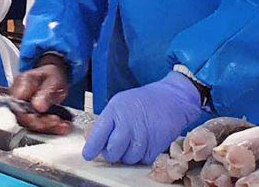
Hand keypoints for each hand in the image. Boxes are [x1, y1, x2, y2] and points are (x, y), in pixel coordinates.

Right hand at [10, 55, 71, 134]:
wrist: (54, 79)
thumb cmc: (51, 76)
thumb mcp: (53, 80)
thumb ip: (45, 93)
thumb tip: (38, 106)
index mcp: (20, 85)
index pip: (17, 105)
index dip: (28, 115)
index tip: (44, 116)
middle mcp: (18, 98)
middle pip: (23, 117)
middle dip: (41, 123)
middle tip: (57, 120)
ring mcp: (22, 108)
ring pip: (30, 125)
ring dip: (48, 127)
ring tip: (63, 125)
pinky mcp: (29, 117)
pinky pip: (37, 126)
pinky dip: (51, 128)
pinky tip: (62, 126)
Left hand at [82, 72, 204, 164]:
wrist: (171, 99)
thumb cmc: (142, 100)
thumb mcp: (119, 103)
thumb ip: (107, 121)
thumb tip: (95, 140)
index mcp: (115, 111)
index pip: (98, 135)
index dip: (91, 148)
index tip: (87, 155)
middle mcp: (128, 124)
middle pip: (113, 151)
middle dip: (111, 154)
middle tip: (113, 150)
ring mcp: (143, 136)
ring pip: (128, 158)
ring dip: (127, 155)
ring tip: (130, 143)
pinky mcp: (157, 145)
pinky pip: (143, 159)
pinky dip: (142, 156)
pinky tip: (143, 144)